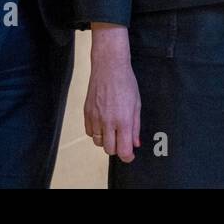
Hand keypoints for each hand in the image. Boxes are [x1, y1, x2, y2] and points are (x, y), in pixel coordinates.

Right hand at [86, 23, 140, 162]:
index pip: (123, 151)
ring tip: (113, 129)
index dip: (128, 156)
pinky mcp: (86, 113)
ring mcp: (95, 118)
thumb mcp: (136, 104)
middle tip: (122, 139)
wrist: (109, 67)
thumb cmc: (126, 83)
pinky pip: (89, 132)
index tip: (130, 154)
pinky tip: (103, 123)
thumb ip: (135, 126)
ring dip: (106, 140)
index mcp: (123, 120)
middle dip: (117, 148)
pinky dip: (96, 132)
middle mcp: (108, 122)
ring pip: (98, 142)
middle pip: (110, 150)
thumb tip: (136, 143)